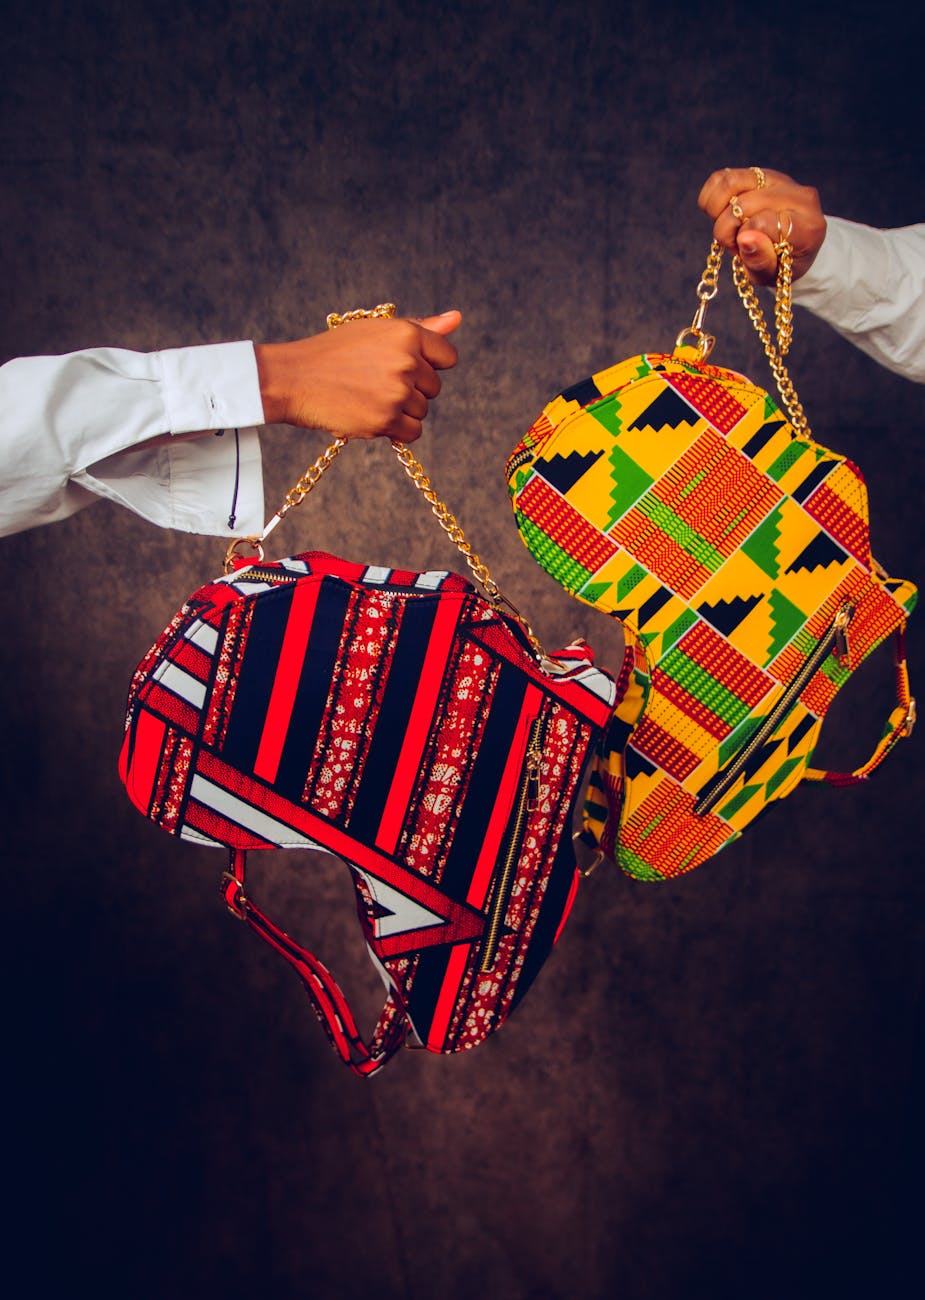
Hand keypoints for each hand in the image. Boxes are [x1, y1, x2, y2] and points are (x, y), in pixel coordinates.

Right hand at [254, 310, 461, 441]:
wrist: (294, 378)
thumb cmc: (334, 353)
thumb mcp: (376, 331)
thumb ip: (420, 329)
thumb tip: (457, 319)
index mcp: (406, 334)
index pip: (447, 356)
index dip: (429, 365)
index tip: (406, 368)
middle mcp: (407, 361)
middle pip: (434, 387)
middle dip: (412, 389)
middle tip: (376, 383)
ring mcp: (397, 392)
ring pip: (422, 411)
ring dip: (401, 410)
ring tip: (368, 398)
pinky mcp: (386, 419)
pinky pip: (412, 432)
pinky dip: (396, 430)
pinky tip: (371, 415)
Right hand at [698, 168, 826, 284]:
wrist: (790, 247)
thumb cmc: (780, 265)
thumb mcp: (772, 275)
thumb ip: (761, 261)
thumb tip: (745, 238)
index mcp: (806, 225)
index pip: (762, 222)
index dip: (745, 240)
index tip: (748, 251)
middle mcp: (797, 195)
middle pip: (743, 204)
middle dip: (727, 229)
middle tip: (735, 244)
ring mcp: (778, 180)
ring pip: (730, 183)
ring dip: (717, 211)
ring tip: (729, 227)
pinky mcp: (760, 173)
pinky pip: (722, 178)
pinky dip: (711, 198)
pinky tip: (721, 215)